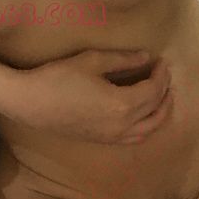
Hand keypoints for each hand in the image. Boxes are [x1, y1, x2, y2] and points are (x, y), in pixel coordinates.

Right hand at [10, 49, 172, 143]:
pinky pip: (136, 138)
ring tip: (162, 97)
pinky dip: (148, 127)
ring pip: (150, 129)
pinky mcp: (106, 141)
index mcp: (123, 104)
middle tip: (165, 76)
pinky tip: (146, 116)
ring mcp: (115, 137)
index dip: (161, 75)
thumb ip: (123, 60)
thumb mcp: (93, 61)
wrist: (34, 105)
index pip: (154, 90)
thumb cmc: (60, 78)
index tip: (161, 61)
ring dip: (161, 113)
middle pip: (155, 110)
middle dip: (165, 92)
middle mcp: (124, 125)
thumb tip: (146, 57)